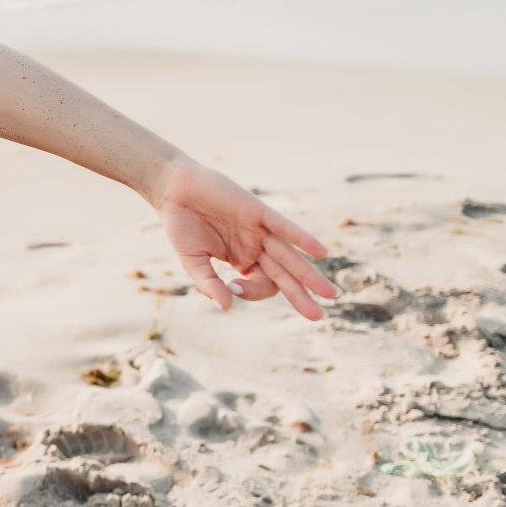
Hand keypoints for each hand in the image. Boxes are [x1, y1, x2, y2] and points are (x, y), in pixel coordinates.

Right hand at [152, 158, 338, 319]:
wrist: (174, 191)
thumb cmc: (182, 225)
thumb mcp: (193, 262)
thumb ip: (209, 285)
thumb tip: (228, 307)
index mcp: (242, 259)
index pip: (259, 284)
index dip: (250, 292)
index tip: (232, 287)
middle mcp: (256, 246)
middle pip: (284, 275)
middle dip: (302, 296)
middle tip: (319, 316)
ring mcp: (259, 229)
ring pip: (289, 256)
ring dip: (310, 275)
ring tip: (331, 294)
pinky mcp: (257, 211)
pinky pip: (284, 227)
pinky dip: (302, 239)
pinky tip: (322, 253)